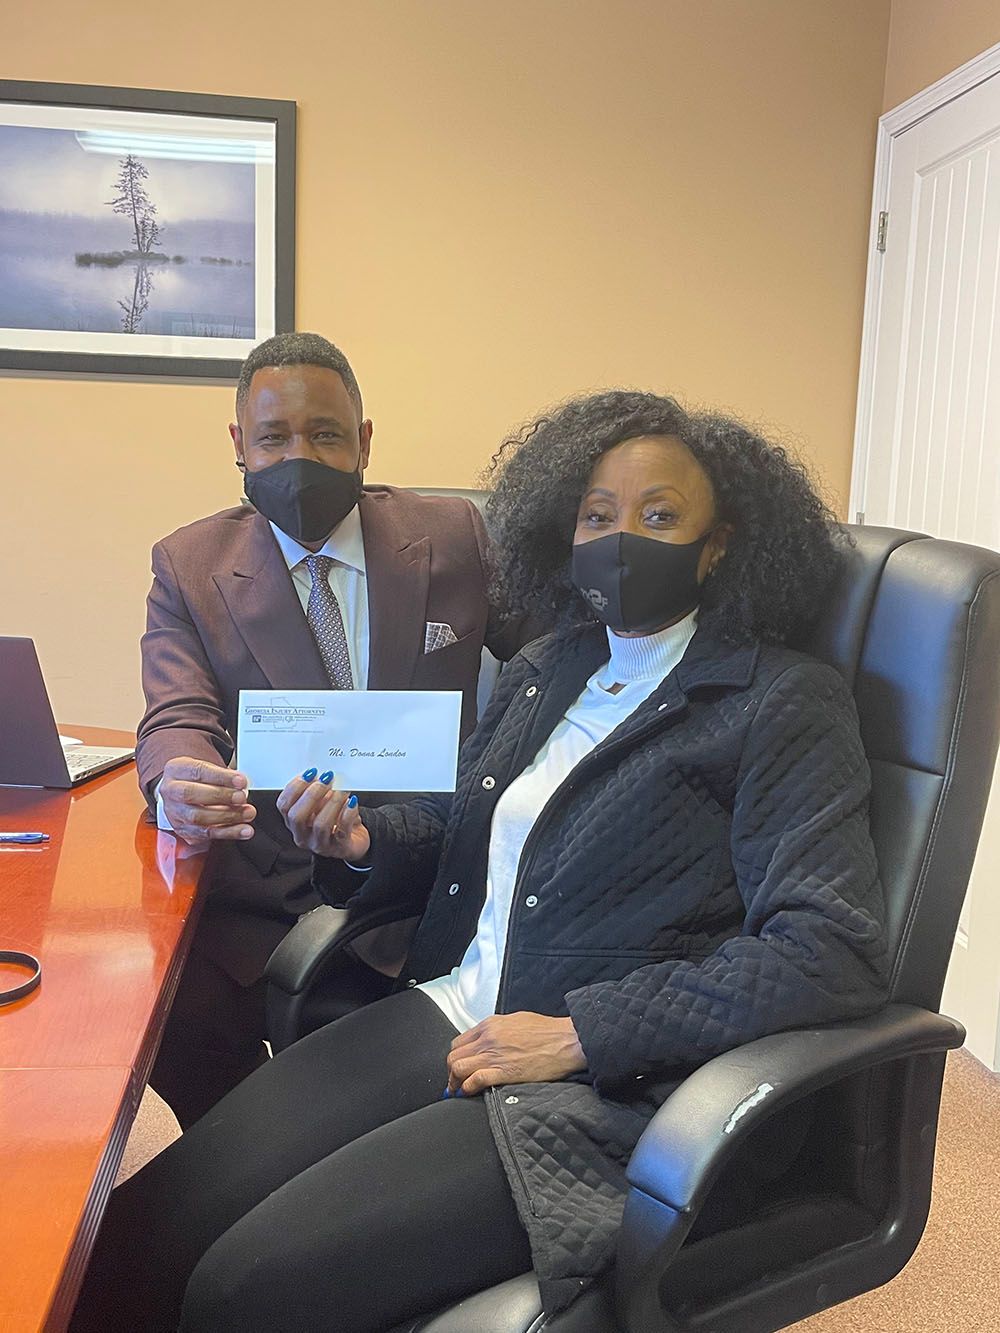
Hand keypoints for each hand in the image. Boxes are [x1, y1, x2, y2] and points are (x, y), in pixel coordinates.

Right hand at [159, 756, 255, 845]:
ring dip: (227, 816)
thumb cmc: (198, 780)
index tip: (241, 781)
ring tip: (247, 813)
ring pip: (197, 817)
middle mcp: (171, 791)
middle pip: (191, 794)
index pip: (197, 771)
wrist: (181, 794)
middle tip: (242, 797)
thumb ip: (224, 776)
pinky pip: (205, 834)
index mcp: (176, 769)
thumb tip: (243, 785)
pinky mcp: (183, 831)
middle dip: (221, 796)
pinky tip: (243, 830)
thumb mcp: (208, 768)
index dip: (221, 777)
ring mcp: (174, 813)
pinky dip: (228, 832)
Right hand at [277, 771, 371, 860]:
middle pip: (297, 816)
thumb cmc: (337, 820)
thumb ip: (318, 792)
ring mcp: (320, 845)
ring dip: (332, 802)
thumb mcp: (323, 804)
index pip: (283, 805)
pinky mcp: (339, 848)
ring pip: (320, 824)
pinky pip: (342, 831)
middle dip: (311, 794)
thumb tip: (322, 775)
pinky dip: (347, 814)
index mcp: (294, 822)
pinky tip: (352, 802)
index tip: (310, 773)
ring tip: (342, 789)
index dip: (294, 787)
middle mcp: (303, 835)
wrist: (355, 839)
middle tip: (326, 779)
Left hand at [446, 1012, 586, 1096]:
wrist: (566, 1041)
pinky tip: (470, 1092)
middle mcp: (488, 1038)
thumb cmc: (547, 1031)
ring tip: (458, 1090)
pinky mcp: (504, 1072)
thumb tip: (487, 1042)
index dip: (456, 1057)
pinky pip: (475, 1080)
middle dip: (451, 1071)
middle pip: (454, 1056)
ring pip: (458, 1067)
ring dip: (454, 1081)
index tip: (457, 1066)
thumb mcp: (516, 1020)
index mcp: (490, 1025)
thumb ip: (497, 1030)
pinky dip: (467, 1088)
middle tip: (454, 1082)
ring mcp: (494, 1055)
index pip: (459, 1042)